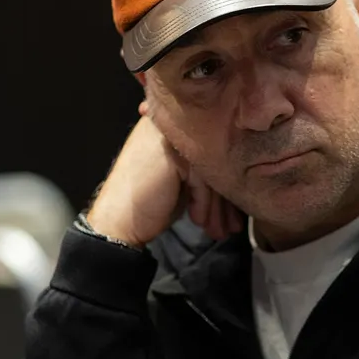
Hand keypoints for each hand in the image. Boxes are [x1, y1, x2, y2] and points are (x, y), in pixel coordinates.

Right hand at [85, 106, 243, 247]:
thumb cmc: (149, 204)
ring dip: (218, 207)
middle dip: (225, 200)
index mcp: (174, 132)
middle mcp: (171, 128)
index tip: (232, 215)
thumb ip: (205, 174)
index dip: (224, 187)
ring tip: (221, 230)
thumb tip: (240, 184)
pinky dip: (203, 204)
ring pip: (211, 172)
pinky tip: (199, 221)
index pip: (213, 154)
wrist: (118, 221)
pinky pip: (202, 180)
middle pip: (214, 162)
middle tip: (232, 226)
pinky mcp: (170, 154)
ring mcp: (169, 138)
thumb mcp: (182, 185)